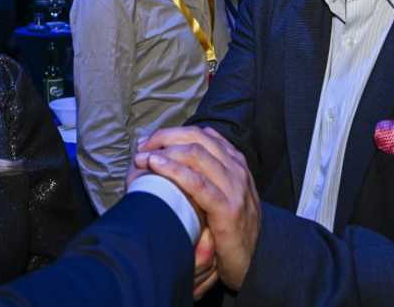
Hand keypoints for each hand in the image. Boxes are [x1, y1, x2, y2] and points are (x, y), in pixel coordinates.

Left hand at [135, 126, 259, 290]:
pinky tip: (155, 167)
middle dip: (163, 138)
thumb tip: (177, 151)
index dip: (171, 133)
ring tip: (141, 157)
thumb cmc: (230, 226)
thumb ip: (208, 171)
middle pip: (195, 139)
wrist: (253, 261)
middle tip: (140, 147)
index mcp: (234, 161)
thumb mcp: (224, 191)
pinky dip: (173, 171)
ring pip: (196, 155)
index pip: (200, 134)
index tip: (147, 142)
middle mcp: (236, 169)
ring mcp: (234, 187)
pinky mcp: (227, 208)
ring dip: (164, 151)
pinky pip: (198, 183)